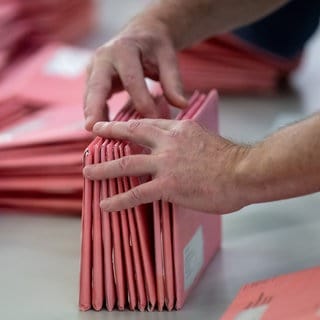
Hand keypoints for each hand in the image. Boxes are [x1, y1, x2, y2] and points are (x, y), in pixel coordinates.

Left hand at [83, 119, 250, 213]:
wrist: (245, 171)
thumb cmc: (233, 161)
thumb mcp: (208, 140)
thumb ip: (189, 143)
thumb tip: (183, 151)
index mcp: (180, 129)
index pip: (150, 123)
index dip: (132, 123)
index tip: (120, 124)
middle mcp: (169, 142)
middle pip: (133, 133)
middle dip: (111, 131)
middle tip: (95, 130)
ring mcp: (166, 163)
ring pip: (126, 163)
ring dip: (104, 168)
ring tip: (87, 172)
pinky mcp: (167, 185)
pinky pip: (136, 193)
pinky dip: (118, 200)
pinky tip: (105, 205)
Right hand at [84, 17, 187, 129]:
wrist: (140, 34)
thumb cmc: (154, 47)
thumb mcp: (167, 58)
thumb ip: (173, 81)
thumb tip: (182, 105)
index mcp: (124, 49)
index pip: (132, 79)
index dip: (142, 101)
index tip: (153, 120)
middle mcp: (103, 57)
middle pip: (97, 86)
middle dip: (95, 108)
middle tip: (93, 129)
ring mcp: (94, 68)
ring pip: (90, 94)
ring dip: (92, 115)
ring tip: (96, 136)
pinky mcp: (93, 79)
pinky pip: (92, 99)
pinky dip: (95, 114)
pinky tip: (102, 130)